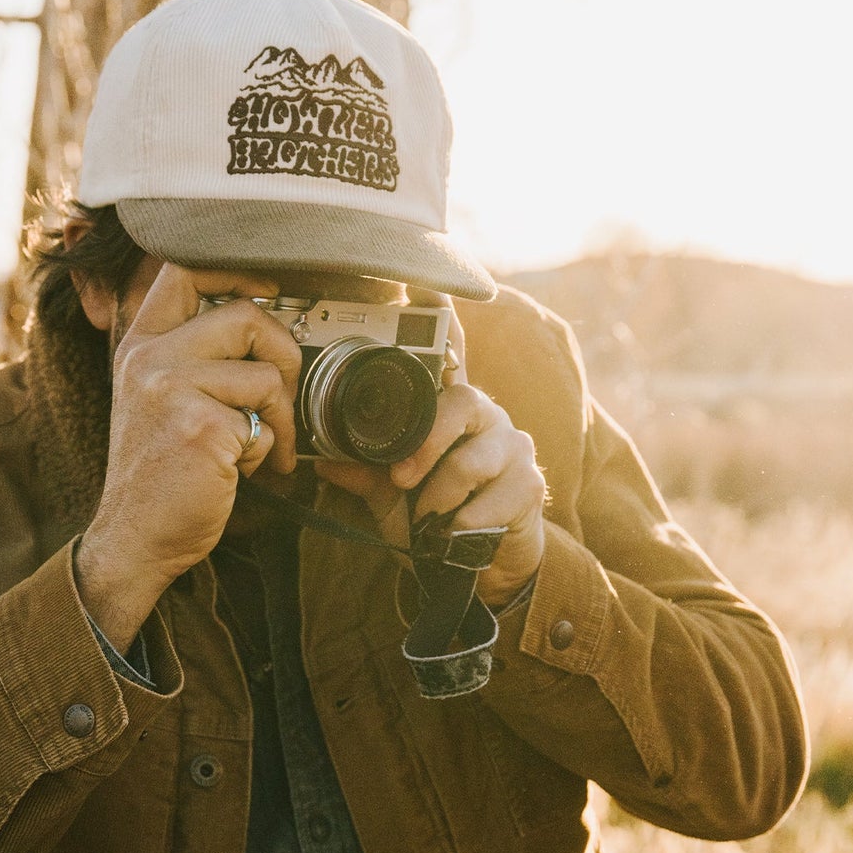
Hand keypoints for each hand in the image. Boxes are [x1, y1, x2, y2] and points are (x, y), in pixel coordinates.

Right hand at [75, 264, 300, 650]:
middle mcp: (149, 359)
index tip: (269, 291)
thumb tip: (263, 321)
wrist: (134, 538)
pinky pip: (264, 424)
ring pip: (266, 374)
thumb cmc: (158, 475)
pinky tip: (239, 470)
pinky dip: (264, 452)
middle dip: (285, 354)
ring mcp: (171, 390)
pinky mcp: (199, 427)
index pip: (185, 270)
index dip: (238, 272)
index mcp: (140, 345)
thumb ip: (192, 358)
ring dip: (279, 417)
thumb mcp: (158, 401)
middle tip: (282, 395)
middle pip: (246, 314)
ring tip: (261, 445)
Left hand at [314, 309, 546, 608]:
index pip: (449, 356)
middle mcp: (487, 418)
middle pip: (461, 402)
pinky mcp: (531, 486)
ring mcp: (514, 449)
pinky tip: (458, 534)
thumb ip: (365, 473)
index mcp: (451, 411)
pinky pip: (491, 500)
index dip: (439, 317)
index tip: (420, 285)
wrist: (483, 566)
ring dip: (440, 495)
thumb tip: (322, 460)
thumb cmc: (439, 520)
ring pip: (473, 460)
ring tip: (429, 518)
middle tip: (401, 480)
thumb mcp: (392, 497)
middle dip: (426, 445)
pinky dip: (465, 524)